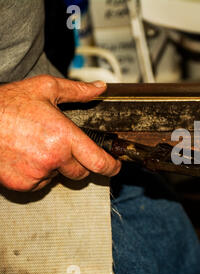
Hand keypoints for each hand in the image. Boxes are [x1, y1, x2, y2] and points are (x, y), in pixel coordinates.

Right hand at [0, 75, 120, 191]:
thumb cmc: (7, 104)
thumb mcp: (45, 89)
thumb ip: (77, 91)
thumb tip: (100, 88)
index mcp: (64, 137)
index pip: (98, 162)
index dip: (111, 166)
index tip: (114, 166)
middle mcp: (53, 158)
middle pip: (81, 172)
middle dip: (79, 162)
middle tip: (64, 146)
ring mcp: (36, 174)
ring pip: (59, 177)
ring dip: (56, 166)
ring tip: (39, 146)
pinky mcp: (21, 184)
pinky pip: (40, 183)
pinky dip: (39, 174)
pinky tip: (27, 156)